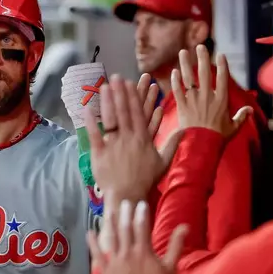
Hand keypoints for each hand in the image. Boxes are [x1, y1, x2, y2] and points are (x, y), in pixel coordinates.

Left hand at [84, 75, 181, 203]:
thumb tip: (185, 131)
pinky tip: (87, 108)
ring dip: (107, 102)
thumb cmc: (145, 180)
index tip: (130, 83)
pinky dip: (91, 121)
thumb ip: (173, 144)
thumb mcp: (163, 162)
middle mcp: (128, 139)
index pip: (138, 113)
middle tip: (116, 77)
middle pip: (123, 112)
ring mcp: (113, 145)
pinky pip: (94, 135)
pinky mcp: (99, 153)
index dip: (133, 97)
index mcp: (143, 139)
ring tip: (104, 87)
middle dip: (120, 93)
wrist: (128, 196)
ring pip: (110, 120)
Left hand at [87, 200, 186, 273]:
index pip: (142, 227)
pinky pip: (97, 254)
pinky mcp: (105, 270)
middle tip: (123, 202)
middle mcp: (127, 252)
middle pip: (125, 229)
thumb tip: (184, 227)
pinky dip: (93, 243)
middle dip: (125, 214)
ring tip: (109, 211)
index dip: (141, 214)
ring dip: (109, 223)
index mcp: (143, 251)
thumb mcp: (171, 269)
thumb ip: (176, 246)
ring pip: (111, 237)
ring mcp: (114, 260)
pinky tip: (89, 232)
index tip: (140, 203)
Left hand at [172, 45, 251, 137]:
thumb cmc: (218, 138)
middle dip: (202, 58)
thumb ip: (240, 117)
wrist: (201, 146)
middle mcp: (207, 97)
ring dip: (186, 64)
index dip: (222, 65)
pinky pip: (177, 91)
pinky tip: (174, 72)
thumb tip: (249, 110)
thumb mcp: (233, 128)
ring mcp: (193, 101)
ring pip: (189, 79)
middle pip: (205, 73)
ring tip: (182, 52)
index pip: (222, 78)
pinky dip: (175, 81)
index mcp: (221, 100)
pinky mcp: (182, 107)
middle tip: (199, 46)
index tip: (220, 54)